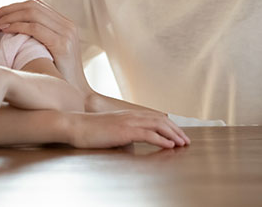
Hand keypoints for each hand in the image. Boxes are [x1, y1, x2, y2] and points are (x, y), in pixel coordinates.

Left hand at [0, 0, 90, 92]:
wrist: (77, 95)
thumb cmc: (58, 77)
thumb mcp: (49, 52)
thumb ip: (38, 38)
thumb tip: (9, 28)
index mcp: (65, 24)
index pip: (35, 5)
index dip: (12, 7)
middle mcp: (68, 25)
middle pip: (32, 6)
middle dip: (7, 9)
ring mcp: (67, 33)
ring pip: (32, 14)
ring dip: (9, 17)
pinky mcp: (62, 44)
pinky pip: (35, 28)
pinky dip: (17, 26)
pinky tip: (4, 30)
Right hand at [69, 110, 190, 148]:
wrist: (76, 126)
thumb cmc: (90, 130)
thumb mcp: (111, 131)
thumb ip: (124, 135)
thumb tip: (131, 145)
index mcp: (128, 115)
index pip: (155, 118)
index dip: (169, 126)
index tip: (178, 134)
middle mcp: (131, 116)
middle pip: (160, 120)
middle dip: (176, 130)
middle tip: (186, 140)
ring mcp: (128, 122)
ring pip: (158, 126)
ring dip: (173, 135)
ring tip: (182, 143)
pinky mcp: (125, 131)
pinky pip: (149, 135)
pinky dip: (162, 140)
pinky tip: (169, 145)